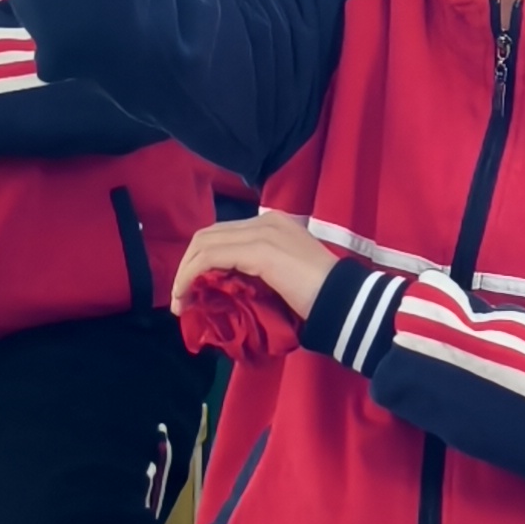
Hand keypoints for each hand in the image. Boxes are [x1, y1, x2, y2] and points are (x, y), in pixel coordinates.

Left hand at [173, 208, 339, 320]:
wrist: (344, 300)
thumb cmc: (319, 296)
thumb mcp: (282, 278)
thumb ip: (256, 273)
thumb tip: (225, 288)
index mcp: (273, 224)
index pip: (223, 234)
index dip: (199, 260)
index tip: (192, 291)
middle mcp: (265, 221)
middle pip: (208, 235)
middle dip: (186, 265)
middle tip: (181, 298)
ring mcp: (262, 233)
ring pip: (204, 243)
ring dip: (184, 272)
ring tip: (181, 302)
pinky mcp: (258, 250)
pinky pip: (210, 257)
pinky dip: (190, 275)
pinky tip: (187, 295)